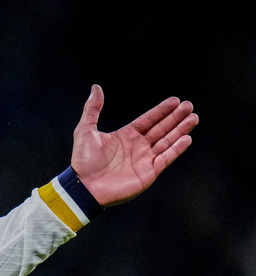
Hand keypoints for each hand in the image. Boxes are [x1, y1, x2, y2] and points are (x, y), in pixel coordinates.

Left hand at [71, 85, 196, 206]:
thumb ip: (92, 109)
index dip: (161, 111)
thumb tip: (96, 88)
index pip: (148, 120)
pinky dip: (176, 149)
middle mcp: (137, 147)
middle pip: (161, 129)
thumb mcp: (85, 130)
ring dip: (180, 130)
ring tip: (193, 118)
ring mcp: (144, 160)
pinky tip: (186, 138)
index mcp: (125, 136)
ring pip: (167, 141)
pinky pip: (166, 158)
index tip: (175, 101)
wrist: (83, 187)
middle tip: (189, 106)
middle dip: (176, 117)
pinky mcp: (148, 173)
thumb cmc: (83, 161)